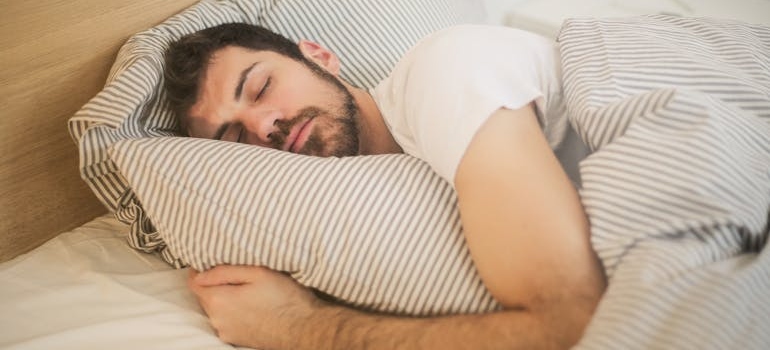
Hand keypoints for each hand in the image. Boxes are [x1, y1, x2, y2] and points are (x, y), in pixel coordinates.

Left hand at [188, 265, 322, 348]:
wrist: (303, 328)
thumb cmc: (284, 298)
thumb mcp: (257, 273)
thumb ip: (224, 272)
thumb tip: (200, 273)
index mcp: (218, 300)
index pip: (194, 282)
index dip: (200, 269)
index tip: (212, 262)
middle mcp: (217, 319)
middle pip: (205, 296)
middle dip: (215, 284)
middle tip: (238, 275)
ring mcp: (226, 332)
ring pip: (216, 309)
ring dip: (225, 298)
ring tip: (248, 291)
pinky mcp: (236, 339)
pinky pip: (226, 320)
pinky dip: (233, 312)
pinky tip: (252, 306)